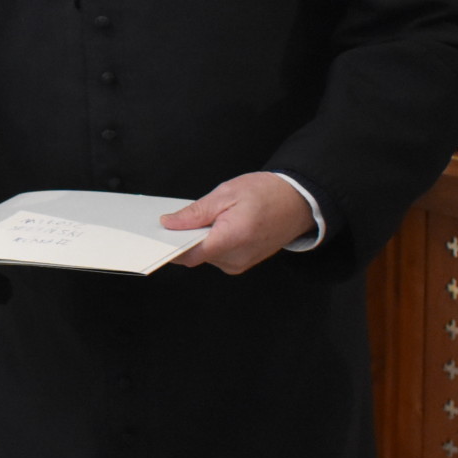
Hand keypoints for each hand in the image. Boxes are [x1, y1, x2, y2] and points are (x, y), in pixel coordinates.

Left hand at [160, 172, 315, 274]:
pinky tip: (215, 226)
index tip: (158, 235)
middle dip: (184, 238)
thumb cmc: (268, 194)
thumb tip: (170, 223)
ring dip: (199, 240)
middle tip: (179, 218)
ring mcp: (240, 264)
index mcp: (232, 239)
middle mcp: (235, 259)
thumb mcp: (226, 194)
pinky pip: (217, 256)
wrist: (299, 202)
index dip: (170, 246)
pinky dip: (211, 242)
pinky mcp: (242, 263)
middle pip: (195, 256)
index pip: (189, 254)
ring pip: (206, 256)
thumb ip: (195, 212)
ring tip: (206, 218)